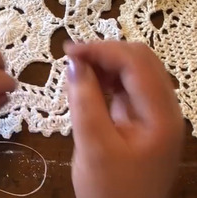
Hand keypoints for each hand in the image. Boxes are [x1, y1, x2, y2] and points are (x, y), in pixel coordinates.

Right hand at [66, 41, 183, 197]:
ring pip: (135, 71)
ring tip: (76, 72)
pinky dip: (108, 79)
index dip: (102, 50)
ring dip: (106, 64)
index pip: (137, 63)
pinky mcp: (144, 120)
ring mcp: (156, 115)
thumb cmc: (110, 189)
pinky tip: (87, 86)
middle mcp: (165, 110)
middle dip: (105, 53)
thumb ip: (85, 101)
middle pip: (141, 61)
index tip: (68, 52)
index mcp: (161, 116)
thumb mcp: (93, 146)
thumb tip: (75, 63)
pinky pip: (129, 87)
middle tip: (71, 59)